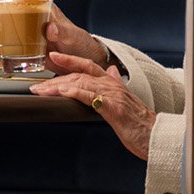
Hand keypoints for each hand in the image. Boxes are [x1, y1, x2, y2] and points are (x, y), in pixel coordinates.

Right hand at [0, 0, 104, 71]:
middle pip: (6, 13)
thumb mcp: (72, 35)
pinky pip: (9, 46)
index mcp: (41, 7)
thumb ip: (62, 31)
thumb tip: (50, 29)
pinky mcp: (25, 47)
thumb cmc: (78, 41)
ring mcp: (26, 33)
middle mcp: (30, 18)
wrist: (81, 59)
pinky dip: (1, 51)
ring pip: (4, 30)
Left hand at [29, 52, 153, 157]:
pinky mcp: (114, 108)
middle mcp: (112, 85)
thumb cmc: (140, 123)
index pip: (89, 65)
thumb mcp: (126, 100)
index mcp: (113, 83)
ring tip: (41, 91)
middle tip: (36, 86)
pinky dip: (74, 92)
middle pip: (78, 75)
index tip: (53, 56)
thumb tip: (112, 71)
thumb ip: (116, 85)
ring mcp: (113, 95)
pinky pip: (90, 97)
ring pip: (81, 83)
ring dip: (58, 86)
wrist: (157, 136)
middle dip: (55, 80)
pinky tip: (61, 92)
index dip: (70, 59)